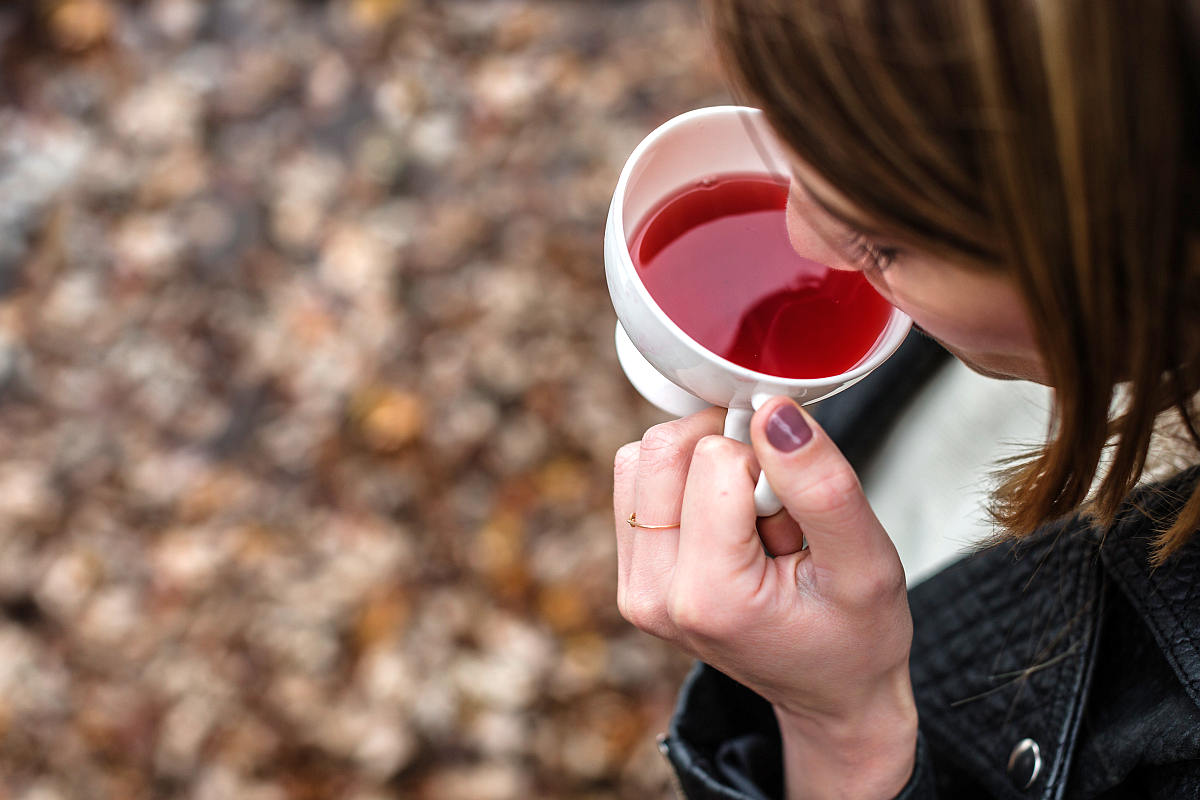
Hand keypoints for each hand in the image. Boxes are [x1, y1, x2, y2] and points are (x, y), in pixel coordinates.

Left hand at [613, 400, 916, 799]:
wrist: (830, 691)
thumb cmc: (854, 635)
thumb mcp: (867, 561)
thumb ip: (822, 484)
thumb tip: (772, 412)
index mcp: (709, 598)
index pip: (716, 459)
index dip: (769, 469)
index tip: (794, 520)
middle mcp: (654, 595)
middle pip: (664, 449)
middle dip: (731, 461)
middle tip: (772, 520)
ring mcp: (635, 587)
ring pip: (645, 458)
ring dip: (706, 470)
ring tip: (750, 526)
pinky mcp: (631, 573)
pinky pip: (636, 481)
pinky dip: (685, 483)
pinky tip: (727, 526)